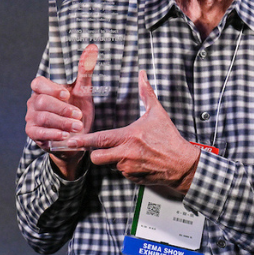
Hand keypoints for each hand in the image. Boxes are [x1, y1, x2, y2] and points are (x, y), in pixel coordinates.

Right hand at [25, 44, 97, 178]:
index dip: (51, 88)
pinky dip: (53, 133)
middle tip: (79, 115)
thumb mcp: (83, 91)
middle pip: (42, 101)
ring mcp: (32, 118)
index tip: (67, 94)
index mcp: (44, 89)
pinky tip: (66, 135)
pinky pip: (38, 132)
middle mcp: (34, 102)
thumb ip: (85, 71)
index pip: (38, 83)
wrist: (76, 136)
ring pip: (42, 118)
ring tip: (77, 126)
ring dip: (61, 122)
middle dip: (62, 109)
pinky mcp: (33, 133)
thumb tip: (92, 48)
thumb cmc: (78, 109)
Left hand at [72, 70, 200, 195]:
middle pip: (97, 158)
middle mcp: (125, 154)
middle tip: (100, 147)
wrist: (182, 164)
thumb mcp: (158, 113)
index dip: (83, 141)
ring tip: (127, 151)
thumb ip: (146, 93)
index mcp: (128, 137)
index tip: (71, 141)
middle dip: (95, 153)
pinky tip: (136, 160)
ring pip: (109, 165)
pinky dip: (125, 167)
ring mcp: (128, 168)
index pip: (99, 140)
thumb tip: (142, 75)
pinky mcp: (133, 178)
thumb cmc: (169, 138)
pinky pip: (122, 173)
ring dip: (113, 159)